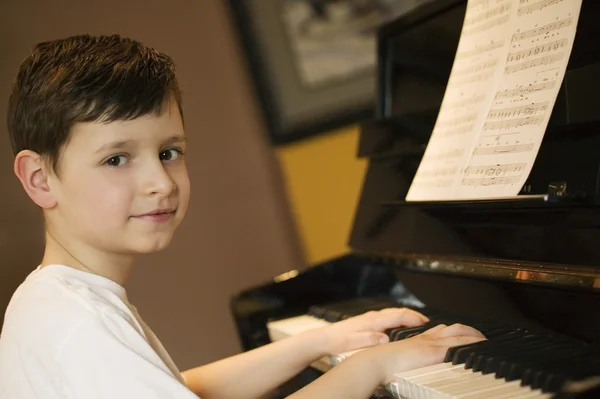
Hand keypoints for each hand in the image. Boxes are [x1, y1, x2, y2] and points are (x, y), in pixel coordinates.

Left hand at [312, 308, 429, 356]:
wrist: (324, 339)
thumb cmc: (337, 341)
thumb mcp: (352, 343)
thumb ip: (369, 339)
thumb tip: (385, 338)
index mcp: (372, 321)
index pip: (398, 315)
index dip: (413, 318)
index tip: (426, 322)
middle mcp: (373, 317)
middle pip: (398, 311)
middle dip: (414, 315)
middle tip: (428, 323)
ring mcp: (370, 318)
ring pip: (393, 313)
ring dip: (406, 316)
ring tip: (418, 324)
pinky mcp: (368, 322)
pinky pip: (388, 317)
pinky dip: (398, 319)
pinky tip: (400, 326)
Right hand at [358, 323, 486, 384]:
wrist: (375, 363)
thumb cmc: (382, 366)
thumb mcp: (399, 363)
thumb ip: (408, 363)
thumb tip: (408, 370)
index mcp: (417, 342)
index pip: (440, 331)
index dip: (453, 331)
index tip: (462, 334)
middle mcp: (426, 339)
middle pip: (452, 328)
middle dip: (468, 330)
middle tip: (481, 336)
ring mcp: (430, 344)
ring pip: (458, 333)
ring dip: (474, 335)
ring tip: (485, 341)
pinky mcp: (434, 351)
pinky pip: (458, 345)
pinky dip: (472, 344)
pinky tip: (481, 347)